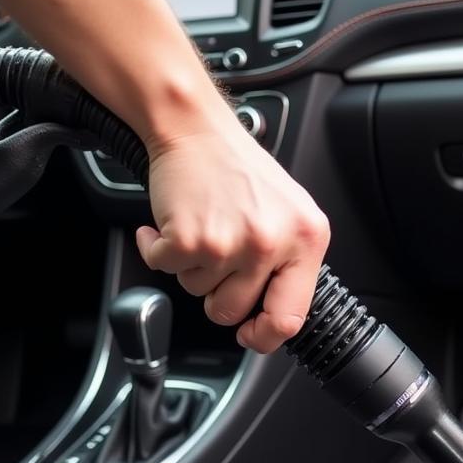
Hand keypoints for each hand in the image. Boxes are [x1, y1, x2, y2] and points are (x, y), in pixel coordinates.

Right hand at [136, 120, 329, 353]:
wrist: (196, 128)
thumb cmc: (236, 168)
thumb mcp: (287, 215)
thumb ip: (287, 263)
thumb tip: (273, 318)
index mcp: (306, 239)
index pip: (291, 317)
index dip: (264, 335)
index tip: (249, 333)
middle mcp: (271, 243)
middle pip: (232, 311)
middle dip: (215, 292)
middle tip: (216, 257)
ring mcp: (230, 244)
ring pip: (196, 291)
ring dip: (190, 265)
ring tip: (200, 226)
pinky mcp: (190, 239)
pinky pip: (164, 269)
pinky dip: (157, 251)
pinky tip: (169, 226)